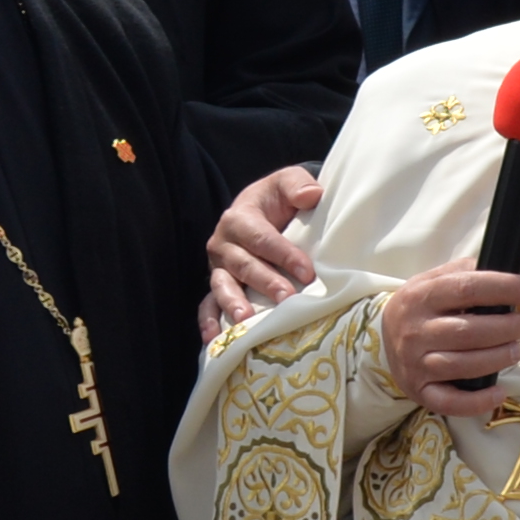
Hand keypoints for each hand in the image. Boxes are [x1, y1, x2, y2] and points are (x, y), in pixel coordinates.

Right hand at [203, 164, 320, 331]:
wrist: (266, 208)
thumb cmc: (280, 198)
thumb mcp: (289, 181)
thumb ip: (299, 184)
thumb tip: (311, 194)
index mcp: (239, 218)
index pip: (262, 239)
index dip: (284, 255)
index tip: (307, 271)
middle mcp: (223, 243)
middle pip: (244, 265)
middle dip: (266, 282)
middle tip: (288, 298)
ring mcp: (218, 266)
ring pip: (223, 286)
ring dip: (234, 303)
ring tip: (247, 319)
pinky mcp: (218, 283)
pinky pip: (208, 304)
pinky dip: (208, 321)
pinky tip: (213, 339)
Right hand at [377, 261, 519, 422]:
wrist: (385, 335)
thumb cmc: (427, 305)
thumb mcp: (448, 280)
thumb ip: (489, 272)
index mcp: (422, 295)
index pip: (466, 288)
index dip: (503, 288)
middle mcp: (415, 331)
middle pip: (466, 331)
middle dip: (505, 328)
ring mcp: (415, 363)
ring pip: (461, 365)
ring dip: (497, 359)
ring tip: (517, 350)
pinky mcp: (419, 391)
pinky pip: (449, 402)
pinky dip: (477, 401)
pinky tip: (500, 392)